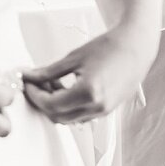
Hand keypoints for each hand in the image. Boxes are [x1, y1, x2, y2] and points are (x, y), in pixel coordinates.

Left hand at [21, 25, 156, 125]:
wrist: (135, 47)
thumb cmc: (108, 47)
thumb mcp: (74, 57)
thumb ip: (48, 71)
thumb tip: (29, 77)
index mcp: (88, 93)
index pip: (50, 104)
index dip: (35, 94)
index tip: (28, 83)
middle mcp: (97, 107)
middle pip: (57, 116)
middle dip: (43, 102)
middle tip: (37, 84)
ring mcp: (103, 111)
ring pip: (68, 118)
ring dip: (56, 105)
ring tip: (52, 83)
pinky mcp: (107, 110)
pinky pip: (81, 115)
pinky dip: (69, 106)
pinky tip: (67, 87)